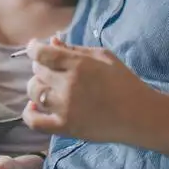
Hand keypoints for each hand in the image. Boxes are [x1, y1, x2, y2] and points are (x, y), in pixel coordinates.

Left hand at [23, 37, 158, 143]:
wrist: (139, 115)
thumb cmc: (124, 82)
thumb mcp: (104, 56)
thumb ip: (75, 48)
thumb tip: (52, 41)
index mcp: (79, 64)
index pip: (42, 53)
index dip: (33, 48)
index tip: (35, 48)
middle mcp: (68, 85)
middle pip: (38, 71)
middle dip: (41, 66)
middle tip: (51, 68)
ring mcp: (65, 108)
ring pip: (34, 92)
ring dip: (37, 85)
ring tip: (47, 85)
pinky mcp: (66, 127)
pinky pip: (35, 122)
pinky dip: (29, 113)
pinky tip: (34, 107)